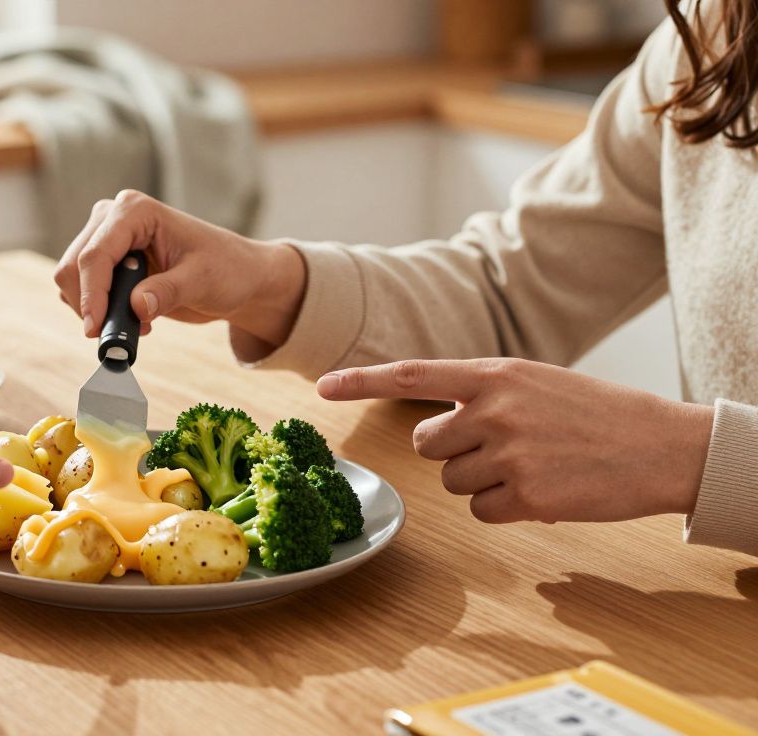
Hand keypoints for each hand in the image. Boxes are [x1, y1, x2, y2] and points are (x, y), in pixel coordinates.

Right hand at [53, 189, 305, 348]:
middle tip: (122, 334)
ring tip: (141, 323)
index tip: (96, 331)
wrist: (237, 277)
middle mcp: (112, 218)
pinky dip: (99, 311)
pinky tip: (135, 317)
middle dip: (90, 305)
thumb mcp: (202, 282)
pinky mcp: (106, 262)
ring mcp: (106, 239)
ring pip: (70, 280)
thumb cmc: (227, 270)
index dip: (90, 295)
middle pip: (73, 266)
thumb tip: (135, 307)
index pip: (95, 254)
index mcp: (134, 211)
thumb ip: (167, 292)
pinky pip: (80, 290)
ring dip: (96, 310)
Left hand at [317, 358, 713, 522]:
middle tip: (502, 448)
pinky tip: (541, 491)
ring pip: (451, 481)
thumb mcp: (535, 383)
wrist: (661, 445)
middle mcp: (493, 410)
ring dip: (482, 482)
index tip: (321, 386)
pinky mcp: (525, 497)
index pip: (412, 374)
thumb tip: (434, 422)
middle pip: (426, 443)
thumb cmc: (594, 414)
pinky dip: (504, 509)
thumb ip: (482, 393)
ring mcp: (508, 454)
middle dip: (452, 452)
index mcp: (494, 374)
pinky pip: (481, 511)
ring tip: (532, 466)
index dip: (361, 381)